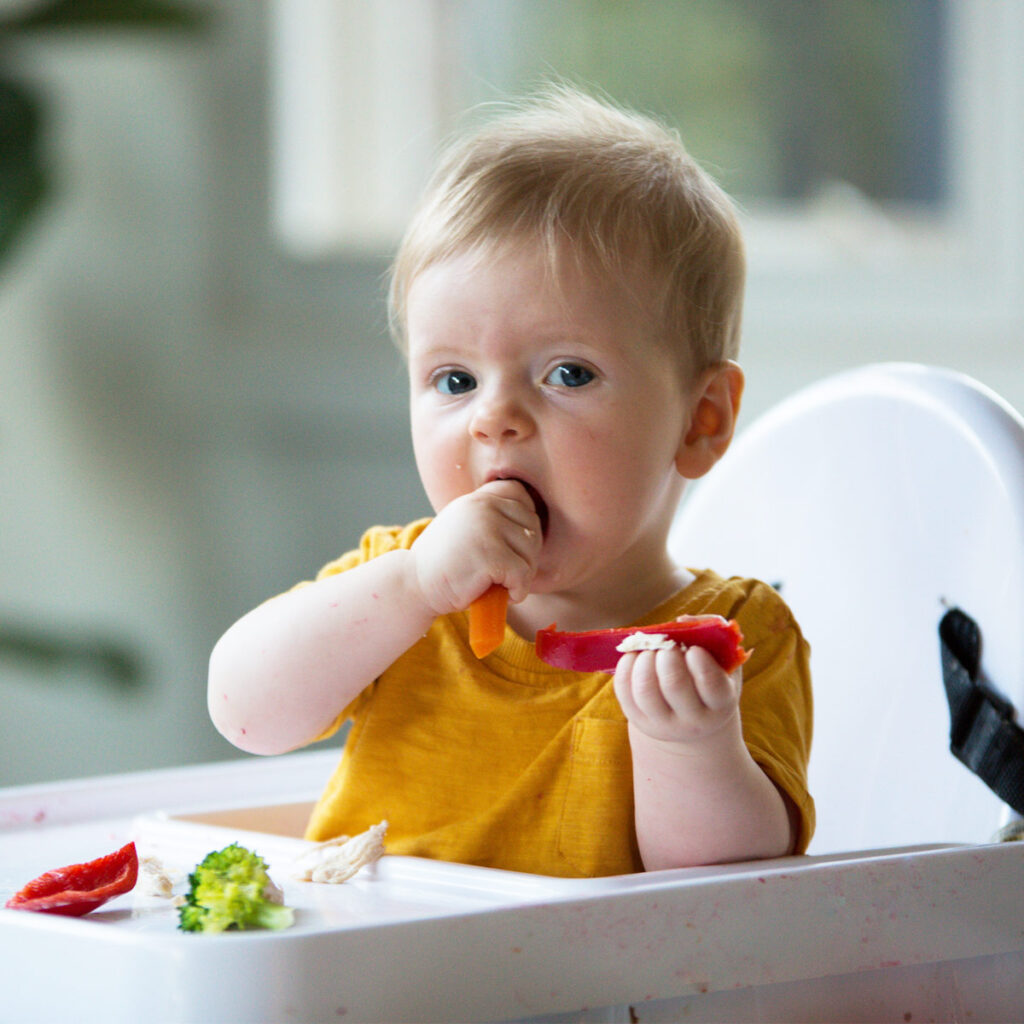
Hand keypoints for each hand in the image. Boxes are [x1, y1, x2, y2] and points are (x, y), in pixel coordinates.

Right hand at [412, 479, 542, 614]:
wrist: (413, 584)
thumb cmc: (444, 564)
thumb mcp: (464, 527)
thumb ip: (490, 518)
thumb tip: (534, 525)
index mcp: (479, 499)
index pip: (522, 497)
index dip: (525, 524)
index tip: (511, 546)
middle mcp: (484, 507)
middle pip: (532, 526)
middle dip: (526, 554)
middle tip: (508, 574)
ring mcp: (487, 529)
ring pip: (531, 552)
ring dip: (523, 575)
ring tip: (503, 584)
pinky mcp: (490, 556)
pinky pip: (523, 574)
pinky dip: (519, 590)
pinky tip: (505, 596)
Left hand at [612, 642, 741, 747]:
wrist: (692, 718)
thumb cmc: (709, 677)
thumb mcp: (723, 659)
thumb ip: (712, 632)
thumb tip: (682, 621)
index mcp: (720, 704)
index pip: (712, 684)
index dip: (700, 662)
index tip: (694, 649)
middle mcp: (693, 721)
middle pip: (674, 684)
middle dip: (667, 655)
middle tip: (668, 647)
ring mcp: (663, 723)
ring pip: (645, 690)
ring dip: (644, 660)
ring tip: (651, 650)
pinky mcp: (638, 719)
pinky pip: (624, 690)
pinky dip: (626, 665)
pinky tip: (635, 656)